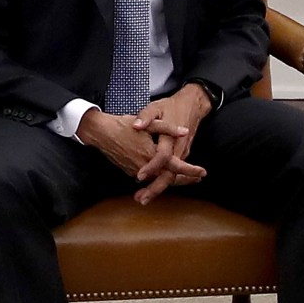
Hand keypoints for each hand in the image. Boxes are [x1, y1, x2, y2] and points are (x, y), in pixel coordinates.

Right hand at [76, 94, 206, 204]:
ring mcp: (136, 171)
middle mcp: (144, 167)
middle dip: (184, 180)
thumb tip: (185, 132)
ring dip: (172, 180)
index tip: (202, 173)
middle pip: (169, 179)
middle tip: (197, 179)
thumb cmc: (123, 125)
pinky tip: (165, 174)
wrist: (101, 133)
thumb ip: (168, 127)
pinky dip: (159, 178)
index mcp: (151, 154)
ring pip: (158, 180)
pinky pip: (149, 178)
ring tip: (186, 179)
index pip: (175, 166)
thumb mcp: (148, 122)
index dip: (190, 170)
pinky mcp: (130, 172)